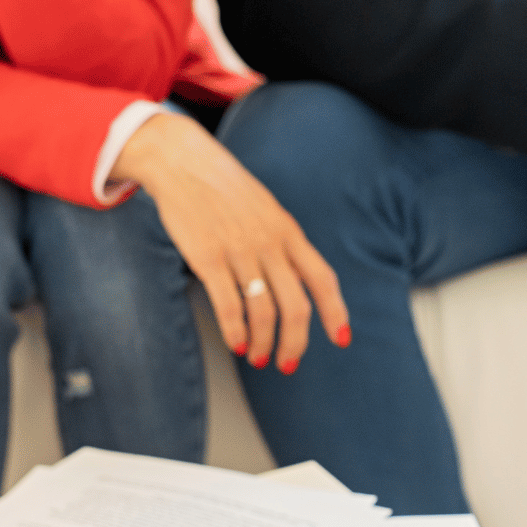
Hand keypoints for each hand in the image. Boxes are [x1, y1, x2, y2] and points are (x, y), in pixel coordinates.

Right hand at [112, 112, 348, 372]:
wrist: (184, 162)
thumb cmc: (226, 190)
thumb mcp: (267, 211)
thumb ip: (284, 244)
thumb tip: (297, 283)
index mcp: (289, 232)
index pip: (322, 278)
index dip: (335, 312)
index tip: (341, 339)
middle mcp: (270, 244)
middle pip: (296, 306)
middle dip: (295, 343)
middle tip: (287, 364)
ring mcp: (240, 251)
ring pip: (263, 311)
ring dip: (263, 343)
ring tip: (258, 357)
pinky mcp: (208, 257)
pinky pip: (229, 305)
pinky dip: (235, 331)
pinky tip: (236, 344)